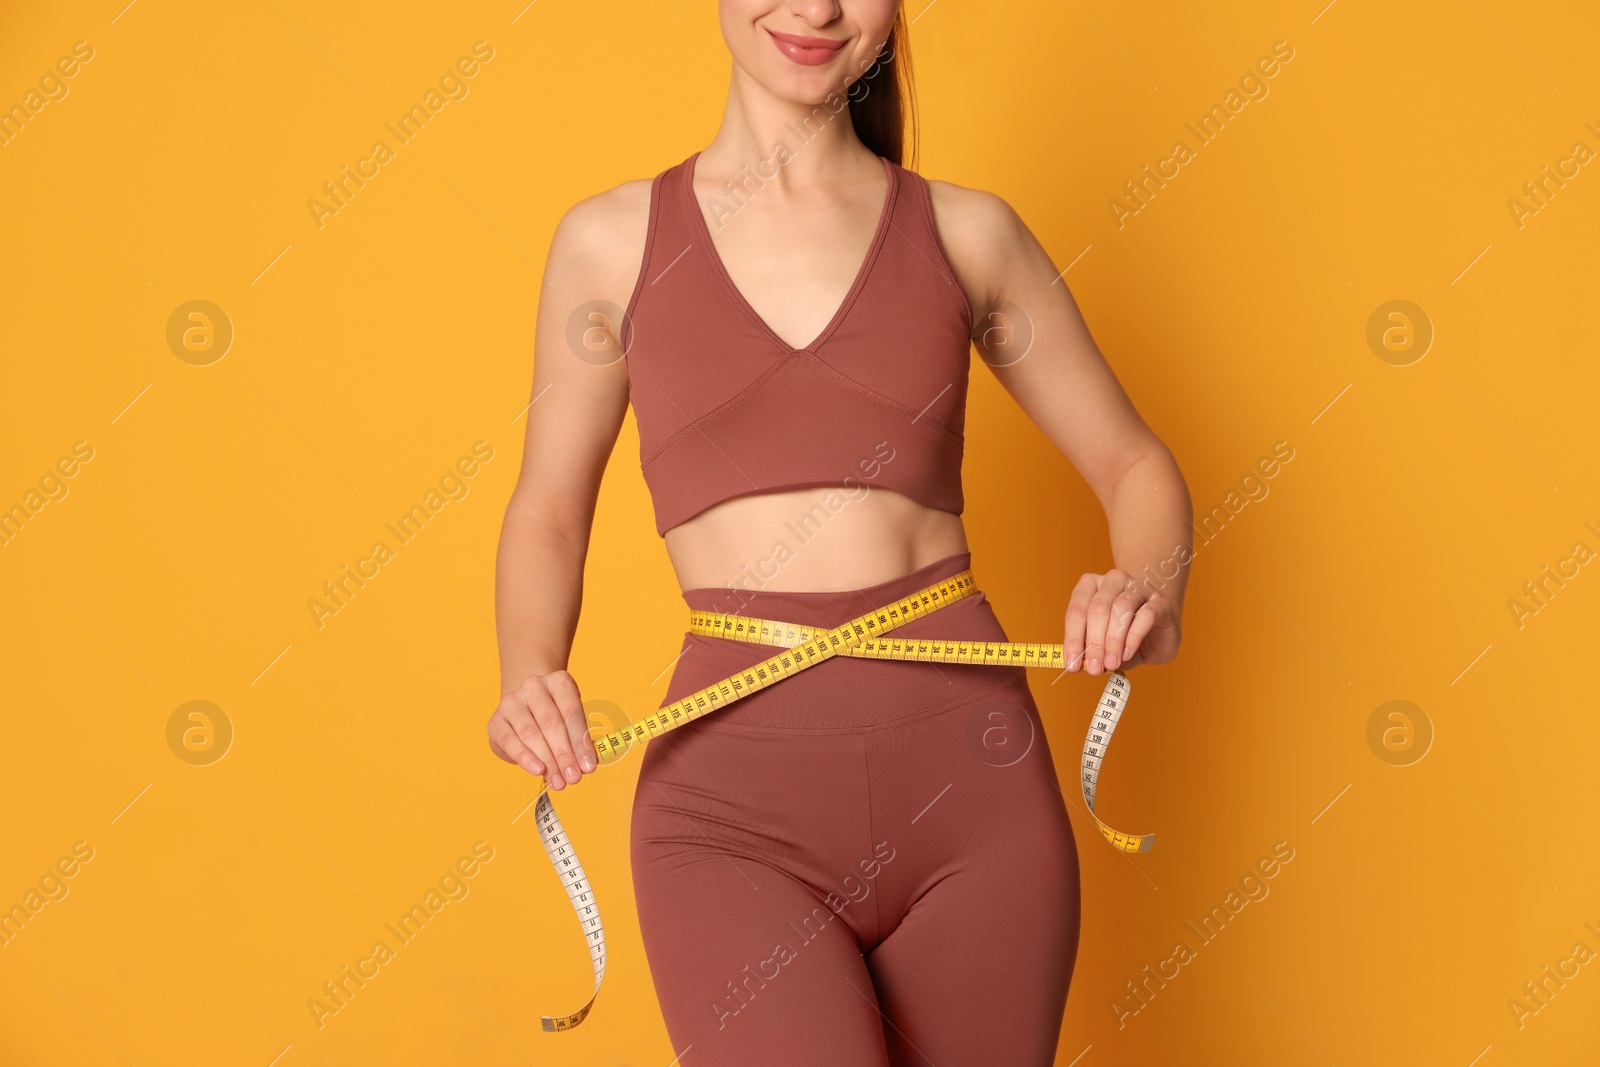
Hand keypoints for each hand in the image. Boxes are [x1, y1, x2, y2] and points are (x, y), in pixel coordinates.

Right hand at [487, 670, 598, 789]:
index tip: (588, 766)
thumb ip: (577, 742)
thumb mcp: (569, 723)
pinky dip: (525, 758)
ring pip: (531, 733)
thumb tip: (585, 766)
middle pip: (551, 723)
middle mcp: (534, 686)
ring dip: (547, 761)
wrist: (524, 711)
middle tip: (573, 778)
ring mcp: (512, 701)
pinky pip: (510, 741)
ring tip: (558, 780)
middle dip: (564, 754)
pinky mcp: (496, 720)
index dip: (581, 742)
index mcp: (559, 682)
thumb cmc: (553, 718)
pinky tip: (538, 770)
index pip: (572, 712)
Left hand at [1063, 568, 1180, 674]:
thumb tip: (1073, 664)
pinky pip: (1146, 614)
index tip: (1072, 664)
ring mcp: (1139, 588)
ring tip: (1111, 663)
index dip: (1073, 638)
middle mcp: (1113, 580)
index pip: (1077, 610)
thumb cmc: (1123, 638)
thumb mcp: (1101, 645)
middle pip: (1098, 607)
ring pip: (1121, 608)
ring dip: (1113, 640)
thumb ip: (1088, 650)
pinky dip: (1133, 637)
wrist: (1157, 639)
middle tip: (1094, 667)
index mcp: (1091, 585)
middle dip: (1094, 641)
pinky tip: (1127, 654)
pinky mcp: (1160, 601)